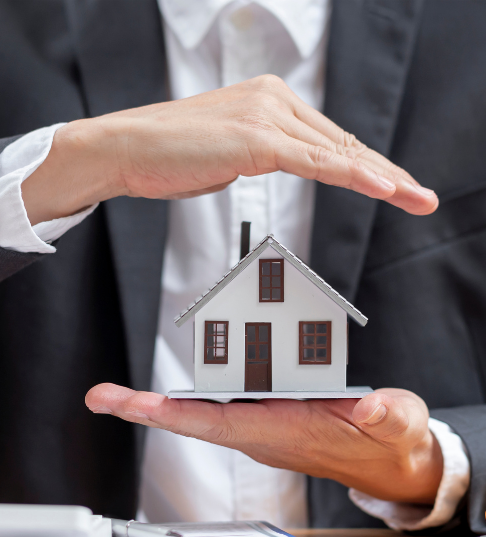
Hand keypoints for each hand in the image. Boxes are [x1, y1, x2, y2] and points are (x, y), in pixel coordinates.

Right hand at [23, 75, 437, 224]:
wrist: (125, 149)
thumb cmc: (170, 156)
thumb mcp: (230, 154)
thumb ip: (266, 154)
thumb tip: (289, 163)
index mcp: (270, 100)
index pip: (330, 140)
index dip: (366, 166)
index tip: (393, 186)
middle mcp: (274, 99)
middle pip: (343, 143)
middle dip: (387, 174)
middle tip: (421, 196)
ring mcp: (266, 114)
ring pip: (338, 152)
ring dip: (383, 178)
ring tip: (415, 198)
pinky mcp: (256, 136)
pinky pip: (315, 161)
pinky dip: (352, 175)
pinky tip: (382, 188)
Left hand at [85, 386, 442, 504]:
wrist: (387, 461)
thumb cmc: (387, 441)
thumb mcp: (398, 423)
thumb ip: (387, 414)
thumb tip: (370, 407)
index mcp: (289, 431)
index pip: (226, 424)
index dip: (182, 416)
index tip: (140, 407)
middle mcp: (264, 432)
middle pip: (197, 420)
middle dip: (148, 411)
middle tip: (102, 397)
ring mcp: (262, 426)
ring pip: (203, 413)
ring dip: (161, 403)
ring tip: (116, 394)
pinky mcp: (266, 417)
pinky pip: (219, 404)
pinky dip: (190, 394)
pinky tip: (169, 385)